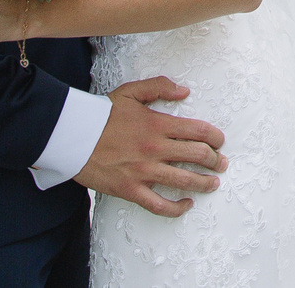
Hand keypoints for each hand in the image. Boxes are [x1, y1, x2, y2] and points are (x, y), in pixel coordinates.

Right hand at [76, 78, 227, 216]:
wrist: (72, 137)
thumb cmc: (101, 114)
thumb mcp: (131, 92)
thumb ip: (159, 87)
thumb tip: (184, 91)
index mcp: (157, 124)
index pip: (198, 131)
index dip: (215, 137)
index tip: (220, 141)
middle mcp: (155, 148)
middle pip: (197, 156)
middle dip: (215, 160)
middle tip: (221, 163)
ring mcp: (144, 171)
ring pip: (184, 181)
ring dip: (204, 183)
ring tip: (213, 183)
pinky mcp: (131, 190)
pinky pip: (159, 205)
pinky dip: (176, 208)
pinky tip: (186, 205)